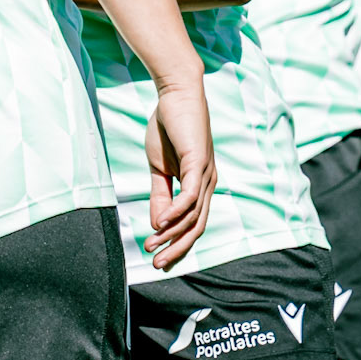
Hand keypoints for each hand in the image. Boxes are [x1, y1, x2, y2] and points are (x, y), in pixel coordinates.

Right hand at [144, 76, 215, 271]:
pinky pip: (189, 194)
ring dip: (172, 233)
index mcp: (200, 185)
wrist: (175, 95)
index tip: (158, 258)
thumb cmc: (168, 128)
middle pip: (197, 226)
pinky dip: (176, 211)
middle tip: (158, 264)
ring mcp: (205, 173)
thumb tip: (157, 224)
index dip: (177, 243)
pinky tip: (161, 223)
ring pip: (193, 215)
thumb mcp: (159, 168)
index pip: (193, 224)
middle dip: (177, 248)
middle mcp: (208, 183)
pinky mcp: (198, 161)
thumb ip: (160, 195)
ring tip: (152, 245)